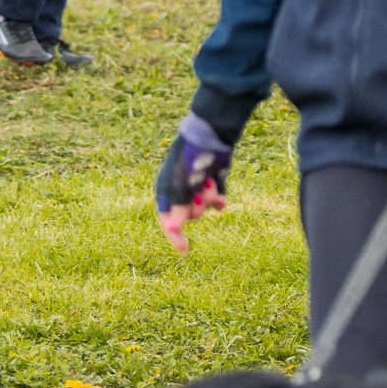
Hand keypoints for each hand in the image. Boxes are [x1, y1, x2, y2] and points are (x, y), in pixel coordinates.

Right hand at [154, 114, 233, 254]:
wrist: (211, 137)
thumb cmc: (189, 161)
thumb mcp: (180, 186)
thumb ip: (177, 208)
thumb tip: (173, 230)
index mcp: (166, 191)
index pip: (167, 220)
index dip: (174, 235)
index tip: (185, 250)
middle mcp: (180, 191)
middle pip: (188, 215)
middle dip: (195, 207)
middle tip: (198, 194)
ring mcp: (197, 187)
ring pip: (204, 208)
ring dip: (208, 199)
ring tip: (209, 182)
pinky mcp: (213, 183)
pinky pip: (216, 201)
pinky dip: (218, 200)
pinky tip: (220, 199)